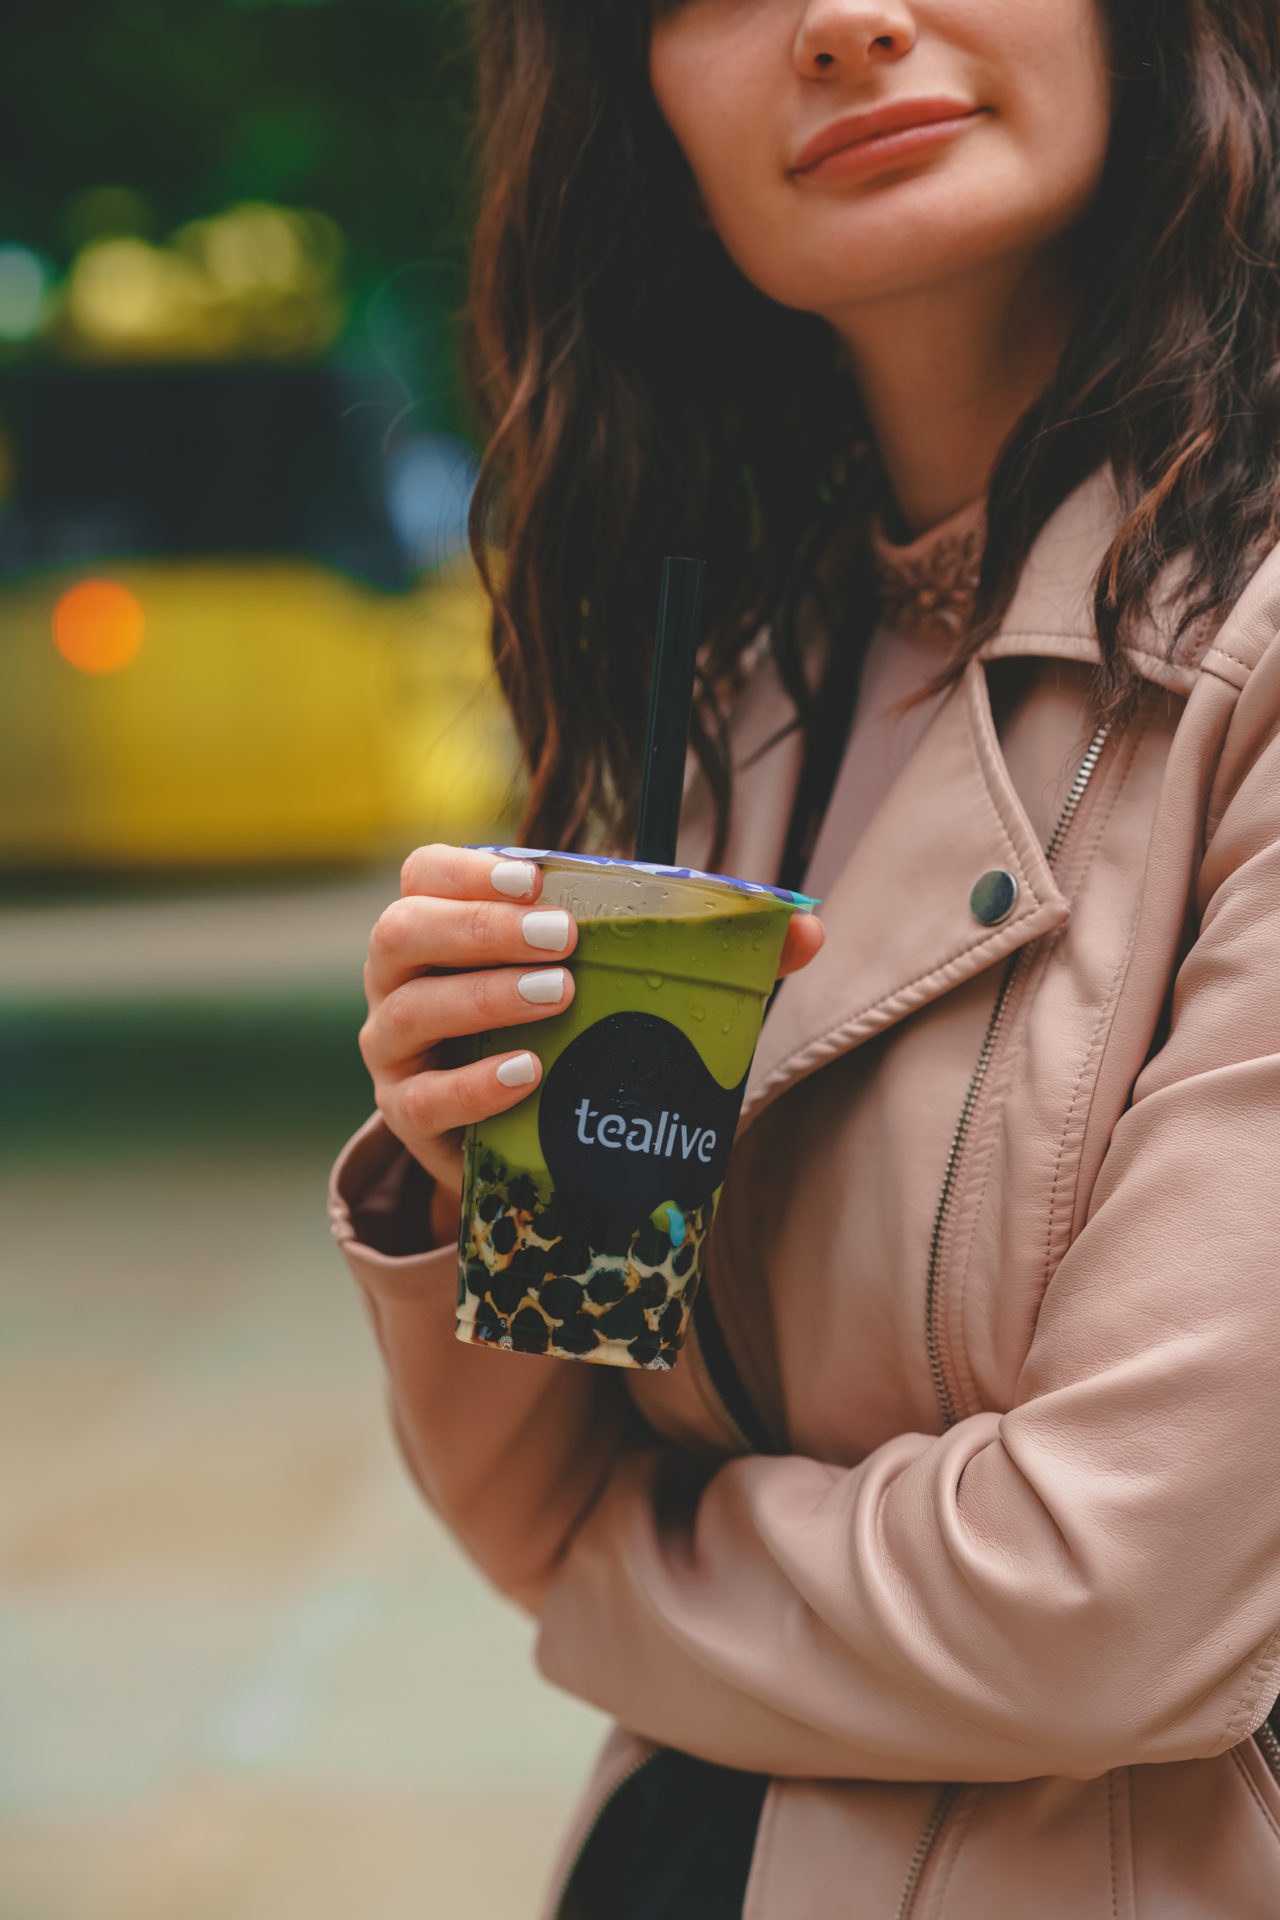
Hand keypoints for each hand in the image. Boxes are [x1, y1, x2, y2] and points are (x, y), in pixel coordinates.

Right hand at [359, 846, 825, 1243]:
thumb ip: (713, 950)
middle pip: (402, 932)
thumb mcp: (632, 985)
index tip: (536, 877)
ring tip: (560, 995)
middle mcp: (405, 984)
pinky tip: (530, 1073)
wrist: (537, 1146)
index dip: (470, 869)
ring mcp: (399, 1055)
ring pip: (405, 1012)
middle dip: (478, 928)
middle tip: (562, 937)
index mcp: (446, 928)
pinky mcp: (414, 1123)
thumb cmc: (578, 1037)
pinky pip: (422, 1101)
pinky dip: (473, 1086)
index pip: (424, 873)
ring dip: (482, 997)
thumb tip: (806, 929)